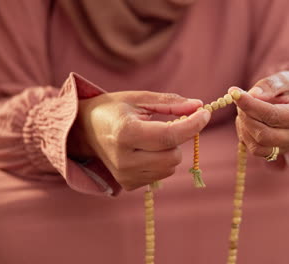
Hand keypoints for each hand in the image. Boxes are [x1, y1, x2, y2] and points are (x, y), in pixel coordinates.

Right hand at [68, 91, 210, 190]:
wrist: (84, 131)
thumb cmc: (114, 110)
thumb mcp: (139, 99)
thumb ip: (170, 103)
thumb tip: (199, 106)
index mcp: (125, 133)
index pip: (169, 135)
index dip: (192, 125)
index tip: (204, 113)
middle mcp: (124, 159)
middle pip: (173, 156)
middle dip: (178, 138)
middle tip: (166, 124)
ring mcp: (125, 175)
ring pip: (170, 167)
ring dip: (169, 150)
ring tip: (151, 138)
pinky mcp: (127, 184)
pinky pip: (160, 175)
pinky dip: (160, 161)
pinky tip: (143, 151)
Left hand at [231, 71, 288, 164]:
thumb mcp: (284, 79)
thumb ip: (269, 85)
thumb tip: (253, 95)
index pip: (273, 115)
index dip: (251, 106)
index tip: (236, 94)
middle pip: (264, 135)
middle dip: (246, 117)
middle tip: (239, 100)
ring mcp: (286, 148)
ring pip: (256, 145)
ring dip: (243, 126)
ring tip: (244, 109)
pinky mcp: (274, 153)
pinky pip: (254, 149)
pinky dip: (244, 134)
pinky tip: (246, 120)